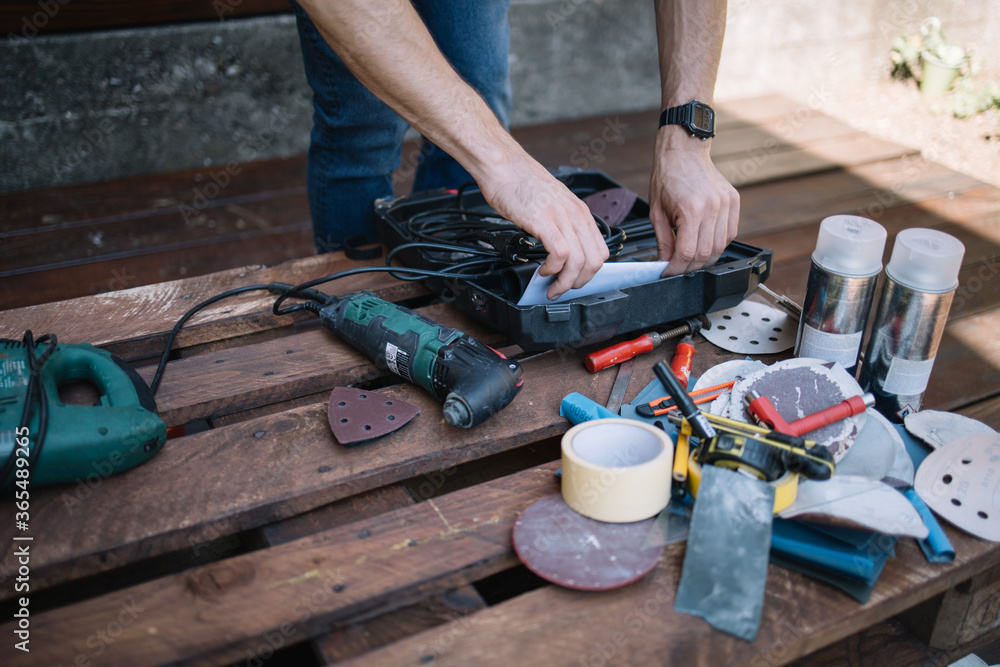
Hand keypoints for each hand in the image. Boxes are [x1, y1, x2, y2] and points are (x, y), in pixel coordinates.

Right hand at [477, 150, 608, 299]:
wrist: (503, 166)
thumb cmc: (520, 183)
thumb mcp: (551, 204)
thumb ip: (561, 224)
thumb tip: (560, 250)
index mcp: (580, 211)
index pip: (600, 250)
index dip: (590, 272)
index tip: (575, 280)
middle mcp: (575, 214)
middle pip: (594, 260)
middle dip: (580, 282)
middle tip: (563, 288)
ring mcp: (561, 217)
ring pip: (579, 261)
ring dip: (566, 282)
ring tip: (551, 286)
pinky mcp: (544, 221)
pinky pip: (560, 254)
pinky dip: (553, 269)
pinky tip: (542, 270)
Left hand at [649, 126, 738, 275]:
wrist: (684, 151)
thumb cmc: (667, 177)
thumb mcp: (657, 212)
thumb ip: (663, 240)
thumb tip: (665, 262)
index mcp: (691, 210)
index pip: (687, 253)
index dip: (677, 268)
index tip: (669, 273)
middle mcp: (713, 208)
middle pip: (706, 254)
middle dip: (691, 267)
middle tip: (678, 269)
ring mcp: (726, 204)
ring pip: (720, 247)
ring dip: (705, 259)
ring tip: (691, 259)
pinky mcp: (733, 201)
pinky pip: (730, 233)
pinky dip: (718, 244)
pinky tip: (705, 244)